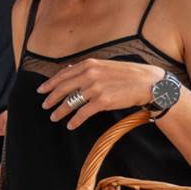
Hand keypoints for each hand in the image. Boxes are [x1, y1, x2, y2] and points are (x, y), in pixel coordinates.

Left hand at [39, 58, 161, 129]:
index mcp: (89, 64)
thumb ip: (86, 68)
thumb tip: (68, 69)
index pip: (63, 75)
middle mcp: (90, 74)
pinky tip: (70, 125)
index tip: (41, 90)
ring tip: (54, 117)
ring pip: (71, 102)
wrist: (149, 83)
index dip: (50, 84)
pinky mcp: (103, 101)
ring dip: (60, 111)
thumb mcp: (105, 65)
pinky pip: (83, 113)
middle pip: (63, 89)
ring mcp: (95, 88)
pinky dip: (75, 120)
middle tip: (45, 106)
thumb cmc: (127, 74)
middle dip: (51, 99)